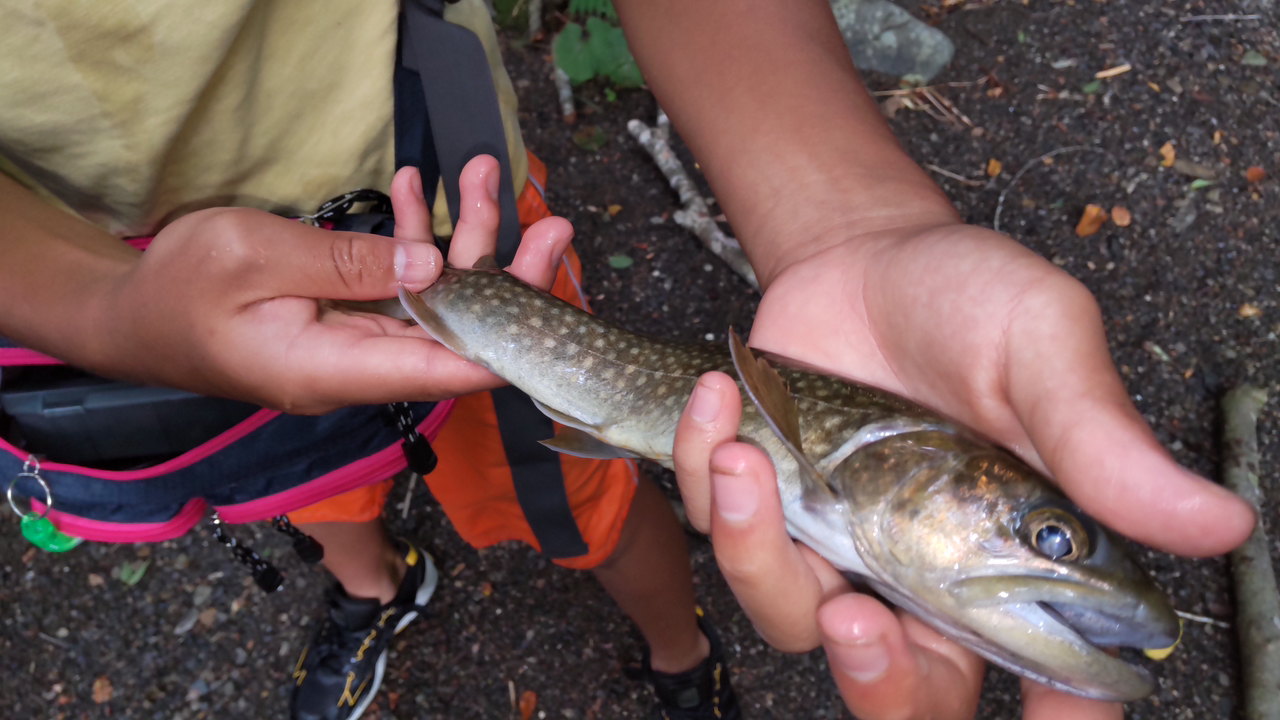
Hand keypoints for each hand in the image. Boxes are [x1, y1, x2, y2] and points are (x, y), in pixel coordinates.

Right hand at [97, 155, 572, 412]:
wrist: (129, 316)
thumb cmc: (179, 289)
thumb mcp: (256, 258)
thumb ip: (349, 265)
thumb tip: (432, 267)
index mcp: (335, 371)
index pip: (444, 370)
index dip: (506, 342)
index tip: (554, 304)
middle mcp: (357, 372)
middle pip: (454, 336)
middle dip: (507, 277)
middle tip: (552, 227)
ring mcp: (353, 351)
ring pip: (432, 306)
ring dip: (462, 243)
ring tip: (486, 176)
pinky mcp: (346, 328)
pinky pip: (397, 293)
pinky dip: (415, 245)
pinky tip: (425, 193)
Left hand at [673, 222, 1254, 718]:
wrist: (867, 253)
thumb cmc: (969, 300)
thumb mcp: (1041, 348)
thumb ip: (1101, 439)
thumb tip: (1216, 523)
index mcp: (1014, 554)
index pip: (1051, 671)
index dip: (1059, 717)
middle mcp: (924, 570)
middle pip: (904, 688)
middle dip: (876, 681)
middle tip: (857, 621)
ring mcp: (839, 543)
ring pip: (790, 616)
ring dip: (754, 553)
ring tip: (751, 459)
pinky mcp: (769, 502)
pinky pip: (719, 526)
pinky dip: (704, 472)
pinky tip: (721, 403)